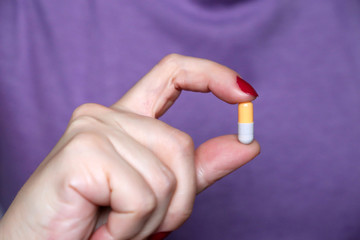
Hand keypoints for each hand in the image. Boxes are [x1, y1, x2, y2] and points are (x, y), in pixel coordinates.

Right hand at [0, 54, 259, 239]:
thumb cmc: (98, 225)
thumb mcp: (159, 197)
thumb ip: (200, 169)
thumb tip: (248, 143)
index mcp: (127, 120)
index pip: (173, 74)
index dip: (212, 75)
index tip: (246, 95)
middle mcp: (107, 115)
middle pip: (181, 145)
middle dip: (178, 201)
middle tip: (139, 224)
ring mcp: (93, 128)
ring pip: (167, 172)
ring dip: (151, 219)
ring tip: (116, 228)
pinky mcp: (83, 150)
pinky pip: (141, 193)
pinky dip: (131, 227)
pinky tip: (102, 230)